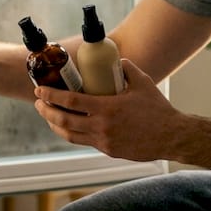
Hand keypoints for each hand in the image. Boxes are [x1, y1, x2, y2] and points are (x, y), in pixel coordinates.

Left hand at [33, 58, 180, 161]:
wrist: (171, 136)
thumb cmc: (158, 109)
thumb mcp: (142, 82)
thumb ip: (126, 68)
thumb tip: (116, 59)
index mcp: (107, 108)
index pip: (70, 101)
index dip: (51, 96)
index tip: (40, 90)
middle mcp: (102, 127)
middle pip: (63, 121)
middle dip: (46, 111)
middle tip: (39, 102)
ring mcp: (104, 141)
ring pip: (70, 135)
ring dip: (55, 125)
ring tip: (48, 115)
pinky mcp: (109, 150)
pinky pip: (84, 141)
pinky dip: (72, 133)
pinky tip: (69, 126)